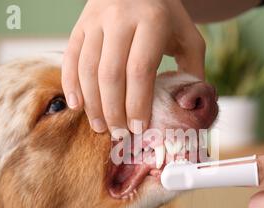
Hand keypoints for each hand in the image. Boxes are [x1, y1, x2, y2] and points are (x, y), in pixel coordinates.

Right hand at [62, 0, 204, 133]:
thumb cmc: (166, 17)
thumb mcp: (188, 37)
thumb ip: (192, 71)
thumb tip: (188, 107)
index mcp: (152, 21)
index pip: (139, 70)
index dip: (137, 104)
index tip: (138, 128)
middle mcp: (120, 18)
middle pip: (110, 74)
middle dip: (113, 110)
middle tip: (119, 134)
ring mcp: (96, 20)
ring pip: (87, 69)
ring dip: (92, 103)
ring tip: (100, 126)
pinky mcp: (80, 24)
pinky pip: (70, 58)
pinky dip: (71, 84)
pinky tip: (77, 106)